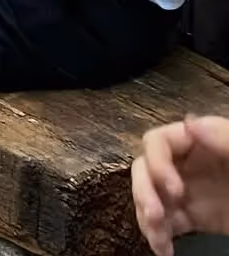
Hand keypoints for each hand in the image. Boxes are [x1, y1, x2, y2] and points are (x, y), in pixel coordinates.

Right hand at [133, 115, 228, 254]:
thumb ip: (227, 140)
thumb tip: (190, 123)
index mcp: (208, 142)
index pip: (162, 140)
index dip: (158, 163)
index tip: (174, 190)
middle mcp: (194, 163)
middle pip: (148, 166)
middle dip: (144, 190)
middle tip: (155, 217)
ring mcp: (194, 191)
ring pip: (152, 193)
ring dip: (146, 214)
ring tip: (158, 239)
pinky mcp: (198, 217)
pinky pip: (167, 220)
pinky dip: (159, 234)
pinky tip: (164, 249)